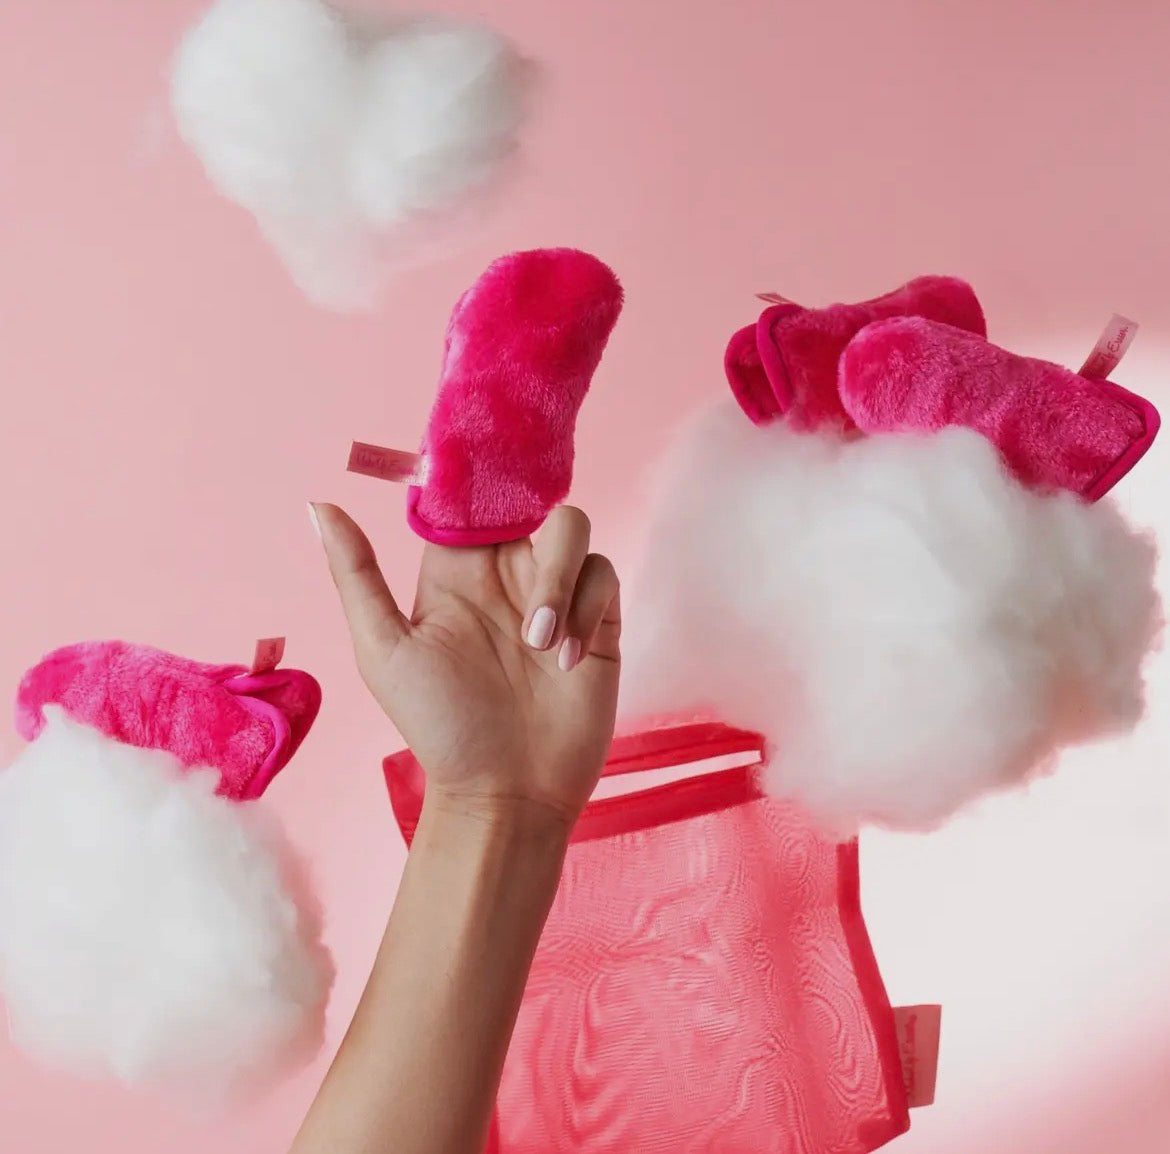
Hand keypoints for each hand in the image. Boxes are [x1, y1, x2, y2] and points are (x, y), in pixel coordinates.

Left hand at [311, 503, 621, 828]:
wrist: (508, 792)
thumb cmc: (440, 726)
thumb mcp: (384, 650)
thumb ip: (356, 574)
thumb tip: (317, 504)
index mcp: (453, 571)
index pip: (467, 499)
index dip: (473, 476)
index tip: (475, 474)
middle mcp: (505, 573)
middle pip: (528, 499)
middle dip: (526, 527)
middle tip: (513, 573)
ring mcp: (553, 594)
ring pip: (572, 528)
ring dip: (557, 578)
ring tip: (540, 644)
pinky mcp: (597, 620)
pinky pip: (603, 574)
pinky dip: (587, 608)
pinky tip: (566, 661)